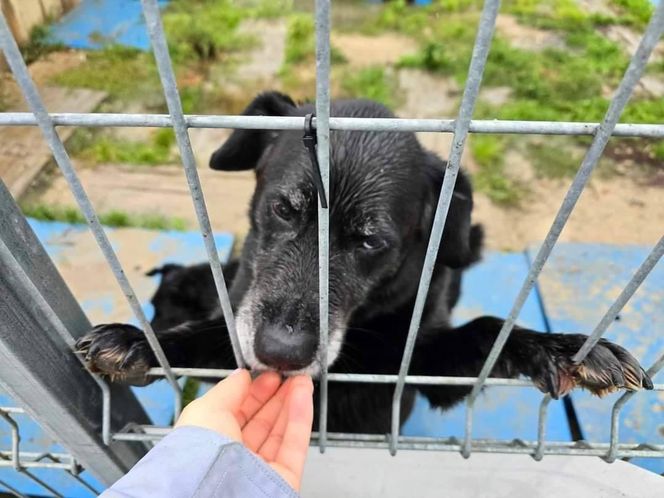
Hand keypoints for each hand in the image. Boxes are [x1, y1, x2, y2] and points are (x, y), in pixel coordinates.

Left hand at [175, 369, 313, 490]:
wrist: (213, 492)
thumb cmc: (199, 454)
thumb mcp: (206, 409)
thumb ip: (228, 389)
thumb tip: (242, 375)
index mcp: (211, 442)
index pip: (237, 414)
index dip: (253, 392)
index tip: (267, 374)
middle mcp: (235, 458)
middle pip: (262, 422)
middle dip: (276, 395)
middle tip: (287, 375)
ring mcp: (260, 469)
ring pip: (280, 432)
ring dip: (292, 402)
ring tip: (301, 380)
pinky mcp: (283, 478)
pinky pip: (295, 444)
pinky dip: (301, 417)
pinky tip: (303, 394)